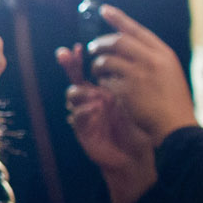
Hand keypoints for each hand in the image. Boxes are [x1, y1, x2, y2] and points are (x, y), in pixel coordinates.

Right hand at [56, 48, 157, 175]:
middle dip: (68, 66)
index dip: (78, 60)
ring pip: (73, 95)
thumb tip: (122, 59)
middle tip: (64, 54)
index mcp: (102, 91)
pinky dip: (85, 110)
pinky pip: (77, 116)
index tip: (77, 48)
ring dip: (82, 91)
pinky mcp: (83, 130)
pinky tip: (97, 109)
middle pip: (74, 79)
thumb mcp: (133, 101)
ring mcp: (85, 114)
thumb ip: (123, 84)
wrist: (137, 155)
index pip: (86, 71)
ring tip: (98, 94)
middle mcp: (91, 100)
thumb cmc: (138, 127)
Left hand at [77, 5, 197, 140]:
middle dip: (100, 43)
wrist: (176, 125)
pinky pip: (105, 80)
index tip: (103, 9)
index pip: (137, 30)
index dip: (118, 18)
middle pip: (117, 41)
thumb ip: (153, 58)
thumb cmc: (172, 101)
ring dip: (97, 65)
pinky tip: (106, 87)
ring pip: (106, 60)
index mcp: (164, 54)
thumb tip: (130, 44)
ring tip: (97, 71)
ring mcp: (139, 74)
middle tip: (91, 47)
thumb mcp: (170, 73)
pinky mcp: (127, 89)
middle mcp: (152, 60)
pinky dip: (102, 82)